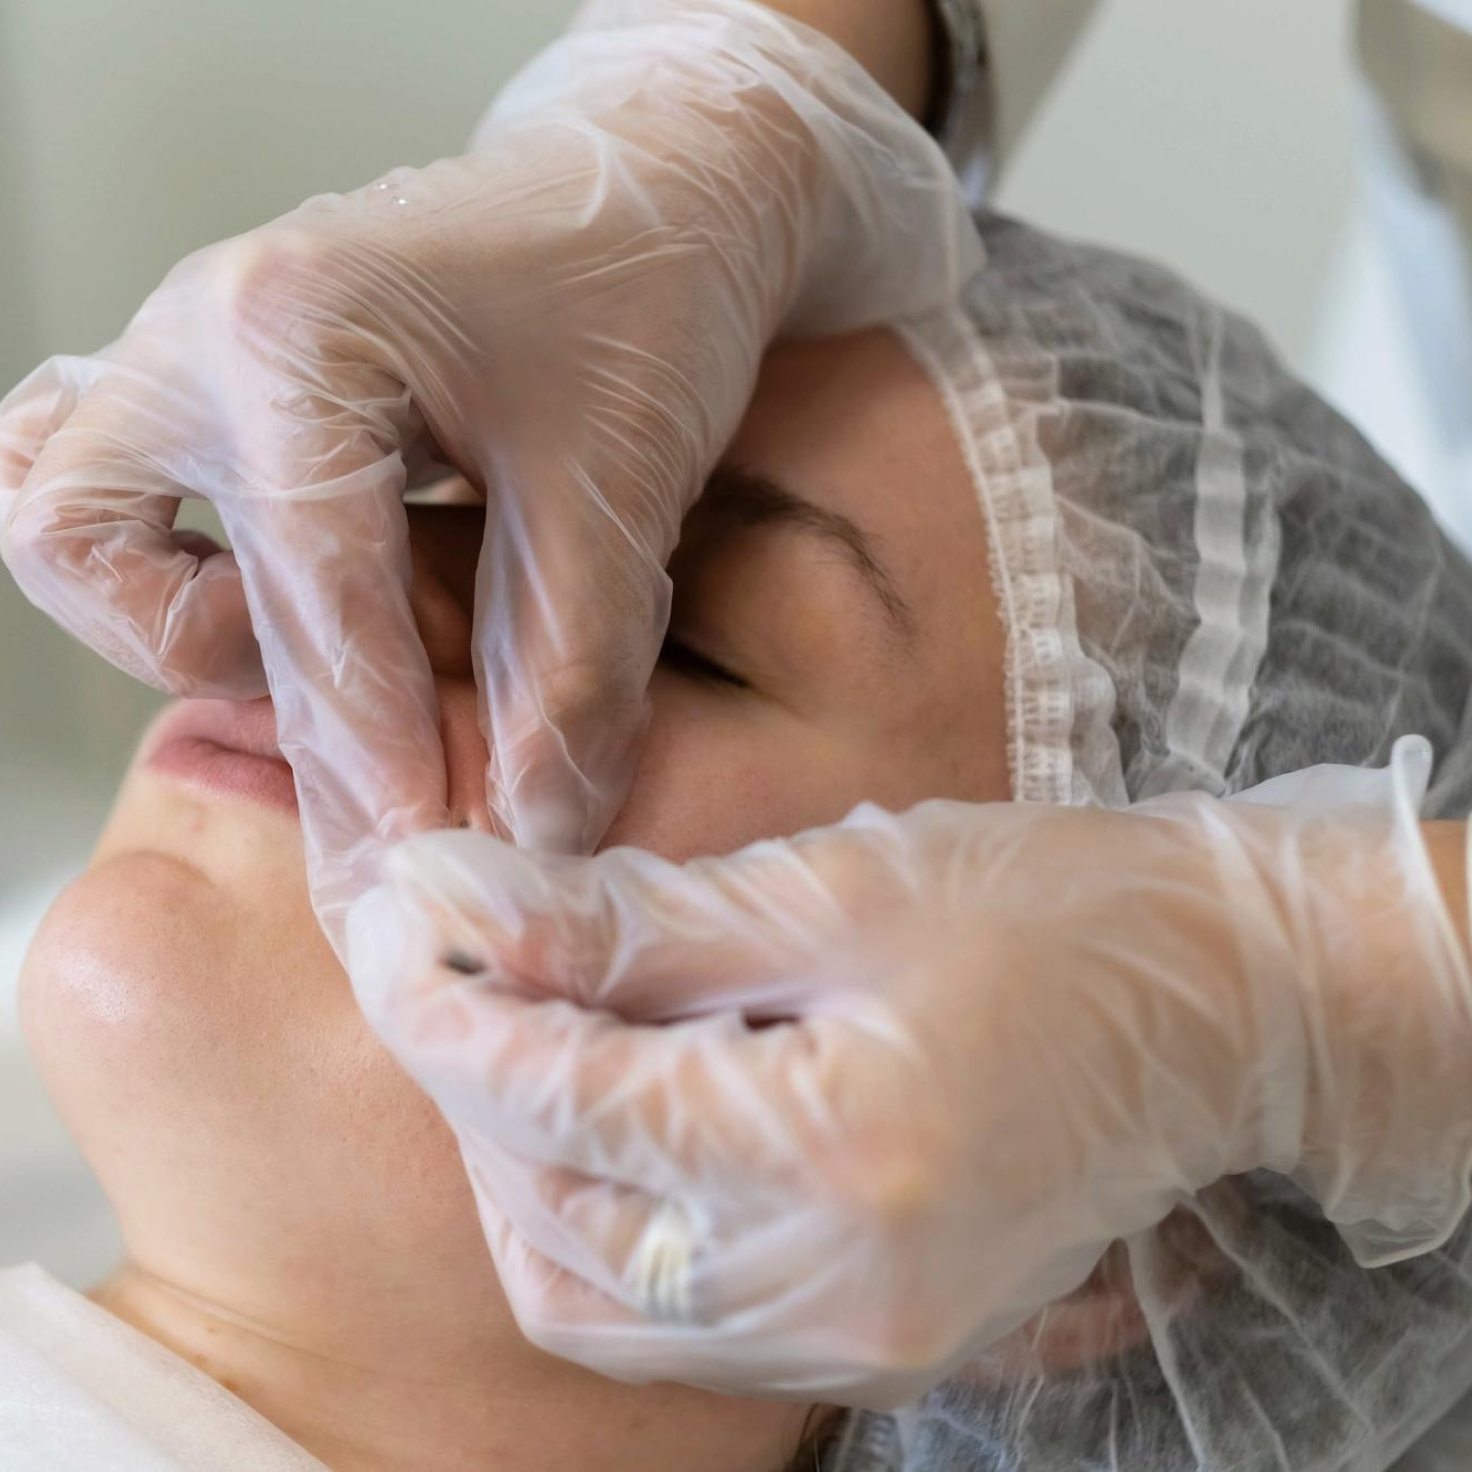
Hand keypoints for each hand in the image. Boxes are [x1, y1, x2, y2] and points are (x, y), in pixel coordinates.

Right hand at [0, 0, 980, 935]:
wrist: (659, 190)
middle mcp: (203, 330)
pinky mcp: (222, 374)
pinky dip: (164, 563)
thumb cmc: (645, 296)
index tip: (421, 846)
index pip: (303, 592)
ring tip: (318, 659)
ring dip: (170, 623)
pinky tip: (279, 601)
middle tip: (377, 738)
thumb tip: (532, 830)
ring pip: (70, 521)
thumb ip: (572, 673)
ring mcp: (194, 345)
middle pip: (106, 565)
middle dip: (258, 686)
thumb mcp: (619, 487)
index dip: (369, 744)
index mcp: (294, 334)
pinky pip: (108, 480)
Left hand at [346, 738, 1471, 1404]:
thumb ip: (630, 922)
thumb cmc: (1045, 908)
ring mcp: (856, 1342)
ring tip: (526, 1034)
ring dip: (524, 1165)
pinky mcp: (870, 1345)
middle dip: (473, 1086)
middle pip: (553, 1218)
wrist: (1212, 1008)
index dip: (447, 1010)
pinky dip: (599, 1223)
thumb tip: (460, 903)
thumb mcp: (829, 885)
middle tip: (453, 965)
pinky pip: (667, 1322)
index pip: (561, 1100)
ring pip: (589, 1297)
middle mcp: (837, 1290)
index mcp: (837, 1154)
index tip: (388, 924)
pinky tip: (608, 1118)